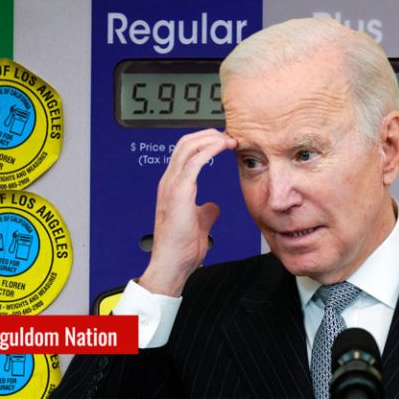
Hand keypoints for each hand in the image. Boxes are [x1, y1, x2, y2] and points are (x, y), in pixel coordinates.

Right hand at [139, 129, 236, 295]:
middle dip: (209, 134)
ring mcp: (171, 185)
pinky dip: (209, 149)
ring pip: (188, 146)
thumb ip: (205, 211)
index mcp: (172, 187)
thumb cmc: (181, 248)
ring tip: (229, 139)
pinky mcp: (179, 192)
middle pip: (185, 143)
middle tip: (230, 136)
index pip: (185, 152)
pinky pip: (194, 161)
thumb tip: (213, 206)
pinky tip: (222, 146)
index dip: (205, 142)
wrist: (171, 264)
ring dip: (211, 138)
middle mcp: (169, 182)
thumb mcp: (199, 224)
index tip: (225, 143)